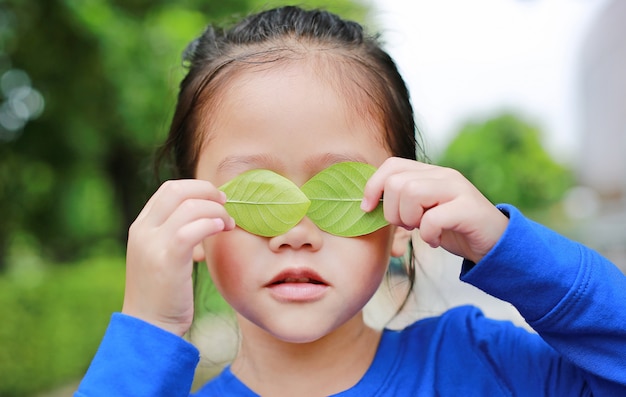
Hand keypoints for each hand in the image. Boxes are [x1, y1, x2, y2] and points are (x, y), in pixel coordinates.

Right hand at [122, 179, 234, 335]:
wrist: (148, 328)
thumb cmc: (163, 295)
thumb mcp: (162, 257)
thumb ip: (175, 234)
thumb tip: (206, 217)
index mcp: (140, 227)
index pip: (168, 189)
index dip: (197, 188)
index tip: (217, 200)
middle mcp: (142, 231)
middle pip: (177, 189)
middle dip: (207, 191)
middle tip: (226, 204)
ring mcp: (152, 243)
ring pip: (189, 206)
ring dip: (216, 210)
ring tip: (228, 225)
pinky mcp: (166, 258)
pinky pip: (193, 228)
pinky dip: (212, 224)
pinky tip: (221, 231)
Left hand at [362, 157, 508, 262]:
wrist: (494, 245)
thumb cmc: (452, 229)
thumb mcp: (423, 211)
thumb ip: (402, 201)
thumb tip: (368, 203)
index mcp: (430, 173)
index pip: (391, 165)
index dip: (373, 186)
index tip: (368, 209)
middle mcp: (444, 175)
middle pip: (396, 183)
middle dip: (393, 211)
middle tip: (409, 225)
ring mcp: (457, 189)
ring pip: (411, 193)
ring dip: (410, 220)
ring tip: (423, 230)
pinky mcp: (468, 208)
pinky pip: (431, 219)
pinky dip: (427, 235)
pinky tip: (436, 240)